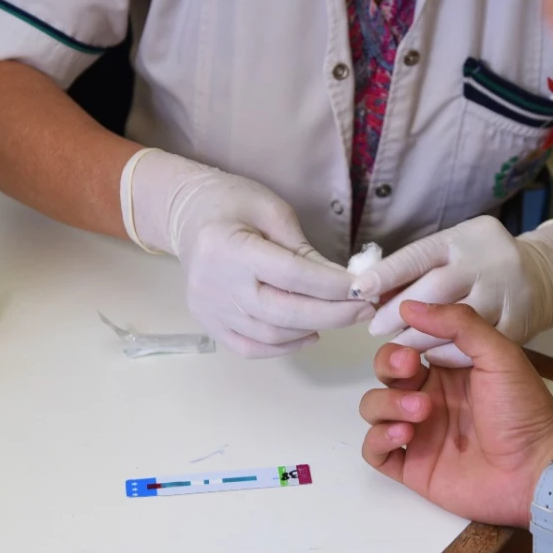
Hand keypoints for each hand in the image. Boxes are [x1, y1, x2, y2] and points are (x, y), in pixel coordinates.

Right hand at [125, 149, 373, 357]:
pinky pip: (251, 348)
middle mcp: (216, 284)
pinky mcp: (208, 323)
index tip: (363, 288)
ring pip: (271, 335)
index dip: (332, 286)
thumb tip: (343, 283)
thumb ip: (304, 249)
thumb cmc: (233, 204)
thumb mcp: (272, 210)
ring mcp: (209, 309)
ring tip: (341, 316)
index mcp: (230, 247)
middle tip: (364, 309)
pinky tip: (309, 333)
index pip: (291, 275)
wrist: (187, 216)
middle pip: (284, 313)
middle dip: (333, 314)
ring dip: (313, 329)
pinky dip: (285, 347)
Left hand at [349, 216, 552, 366]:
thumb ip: (419, 267)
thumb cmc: (484, 264)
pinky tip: (433, 357)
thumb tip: (371, 287)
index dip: (387, 274)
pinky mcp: (519, 322)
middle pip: (434, 289)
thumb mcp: (455, 251)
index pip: (418, 256)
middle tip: (376, 328)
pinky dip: (451, 353)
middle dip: (399, 312)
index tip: (362, 290)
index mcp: (464, 239)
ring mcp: (506, 292)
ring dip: (421, 337)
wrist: (547, 276)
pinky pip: (478, 344)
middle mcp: (486, 262)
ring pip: (455, 321)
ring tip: (398, 347)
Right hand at [358, 301, 552, 527]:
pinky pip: (373, 451)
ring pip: (374, 409)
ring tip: (420, 411)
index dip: (400, 343)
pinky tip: (405, 435)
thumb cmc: (524, 410)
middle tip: (410, 370)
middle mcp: (430, 397)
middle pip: (385, 374)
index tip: (411, 348)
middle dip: (388, 367)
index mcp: (449, 370)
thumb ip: (458, 324)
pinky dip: (379, 438)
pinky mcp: (412, 466)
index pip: (406, 346)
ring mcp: (419, 433)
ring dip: (387, 403)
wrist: (537, 469)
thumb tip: (410, 305)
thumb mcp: (499, 354)